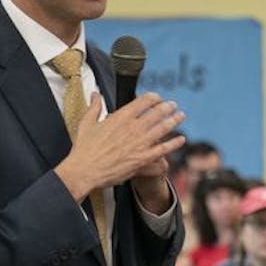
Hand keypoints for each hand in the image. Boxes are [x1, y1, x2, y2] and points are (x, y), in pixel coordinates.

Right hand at [56, 92, 185, 201]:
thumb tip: (95, 94)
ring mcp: (139, 143)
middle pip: (156, 113)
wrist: (85, 170)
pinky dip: (173, 143)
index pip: (143, 101)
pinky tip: (181, 139)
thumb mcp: (87, 123)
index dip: (153, 98)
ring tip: (181, 115)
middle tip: (173, 105)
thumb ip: (94, 107)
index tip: (158, 98)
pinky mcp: (143, 158)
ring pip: (162, 128)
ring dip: (174, 121)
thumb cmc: (84, 148)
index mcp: (120, 117)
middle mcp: (132, 128)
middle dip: (167, 107)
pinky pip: (163, 149)